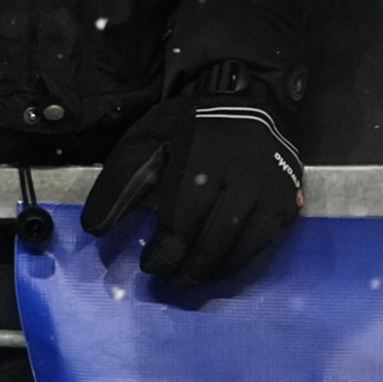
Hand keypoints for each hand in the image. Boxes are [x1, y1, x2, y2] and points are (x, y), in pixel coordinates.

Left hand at [85, 59, 307, 284]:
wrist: (247, 101)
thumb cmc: (190, 126)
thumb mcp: (145, 142)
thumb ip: (118, 184)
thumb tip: (96, 229)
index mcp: (199, 165)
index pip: (180, 228)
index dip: (163, 256)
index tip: (149, 265)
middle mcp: (239, 180)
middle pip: (211, 244)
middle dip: (186, 271)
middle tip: (169, 280)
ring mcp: (268, 192)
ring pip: (239, 250)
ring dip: (212, 273)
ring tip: (192, 279)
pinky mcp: (287, 200)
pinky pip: (263, 244)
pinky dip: (240, 262)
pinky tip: (221, 267)